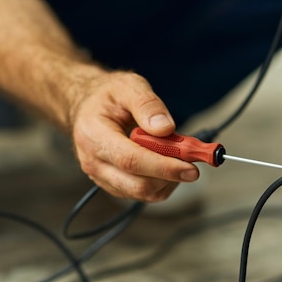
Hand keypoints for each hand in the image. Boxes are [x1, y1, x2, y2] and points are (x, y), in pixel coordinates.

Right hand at [69, 71, 199, 201]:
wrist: (88, 108)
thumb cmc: (108, 96)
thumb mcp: (128, 86)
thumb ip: (147, 104)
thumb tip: (166, 129)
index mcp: (93, 136)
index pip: (131, 160)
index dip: (163, 167)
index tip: (191, 167)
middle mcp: (93, 162)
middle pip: (137, 185)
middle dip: (170, 177)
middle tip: (193, 163)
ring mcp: (101, 177)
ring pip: (143, 193)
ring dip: (168, 180)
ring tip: (175, 155)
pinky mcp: (112, 185)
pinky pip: (142, 194)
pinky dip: (161, 183)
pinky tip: (165, 163)